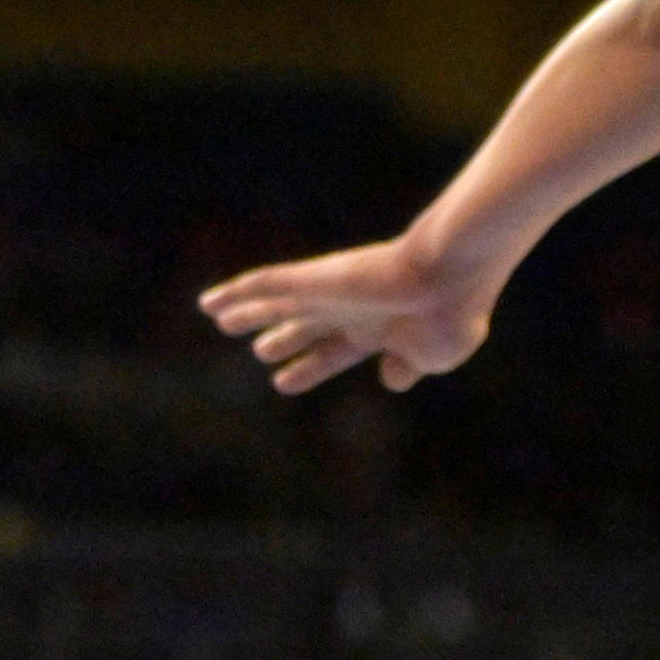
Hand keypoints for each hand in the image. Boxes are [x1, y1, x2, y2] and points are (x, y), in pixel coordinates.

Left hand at [197, 235, 495, 397]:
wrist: (448, 276)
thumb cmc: (450, 317)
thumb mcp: (436, 356)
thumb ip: (410, 367)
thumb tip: (391, 378)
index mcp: (381, 332)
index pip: (336, 353)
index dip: (310, 368)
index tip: (284, 382)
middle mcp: (352, 311)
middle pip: (306, 327)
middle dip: (282, 339)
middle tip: (261, 352)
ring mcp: (330, 294)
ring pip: (278, 304)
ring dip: (248, 313)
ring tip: (216, 317)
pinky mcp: (313, 279)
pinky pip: (265, 284)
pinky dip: (236, 292)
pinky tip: (209, 303)